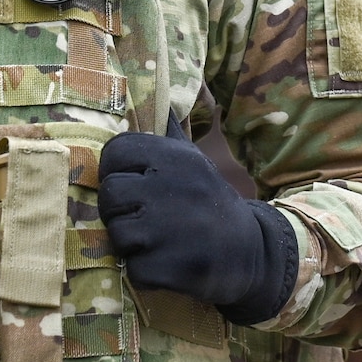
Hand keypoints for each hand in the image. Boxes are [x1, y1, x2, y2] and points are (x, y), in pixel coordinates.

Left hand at [97, 114, 297, 324]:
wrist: (252, 251)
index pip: (113, 153)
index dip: (115, 173)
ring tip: (157, 242)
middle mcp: (168, 187)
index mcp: (172, 157)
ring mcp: (168, 229)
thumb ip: (170, 131)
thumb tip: (162, 88)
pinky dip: (146, 273)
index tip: (133, 185)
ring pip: (116, 235)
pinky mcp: (171, 266)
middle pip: (109, 197)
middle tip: (145, 219)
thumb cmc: (210, 201)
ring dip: (132, 245)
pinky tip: (167, 264)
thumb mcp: (195, 160)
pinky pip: (133, 270)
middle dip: (121, 213)